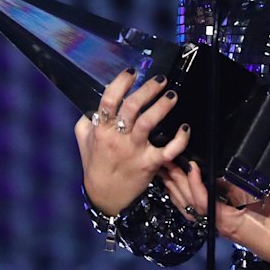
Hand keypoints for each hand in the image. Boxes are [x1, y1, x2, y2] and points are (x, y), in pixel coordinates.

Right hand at [74, 68, 190, 215]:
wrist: (105, 197)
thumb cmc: (96, 166)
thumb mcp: (83, 142)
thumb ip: (86, 123)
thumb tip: (94, 108)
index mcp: (102, 130)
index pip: (109, 100)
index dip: (121, 83)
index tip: (132, 72)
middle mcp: (118, 138)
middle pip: (131, 107)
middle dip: (147, 90)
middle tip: (161, 79)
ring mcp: (134, 150)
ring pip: (148, 123)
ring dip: (162, 106)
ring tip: (172, 95)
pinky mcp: (150, 163)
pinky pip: (168, 150)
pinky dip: (180, 139)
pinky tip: (185, 127)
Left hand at [163, 164, 269, 265]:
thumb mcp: (267, 198)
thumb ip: (256, 179)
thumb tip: (250, 159)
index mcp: (226, 219)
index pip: (202, 201)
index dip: (194, 183)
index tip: (192, 165)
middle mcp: (215, 223)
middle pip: (189, 203)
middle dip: (177, 182)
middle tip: (167, 161)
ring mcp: (214, 225)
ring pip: (187, 209)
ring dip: (175, 190)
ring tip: (166, 172)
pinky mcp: (217, 225)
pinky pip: (193, 213)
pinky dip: (182, 200)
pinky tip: (177, 190)